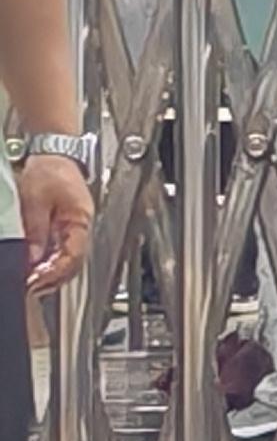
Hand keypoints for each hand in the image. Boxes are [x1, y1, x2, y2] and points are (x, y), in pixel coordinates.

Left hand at [16, 148, 90, 293]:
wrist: (54, 152)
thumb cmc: (49, 170)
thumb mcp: (35, 201)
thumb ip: (36, 231)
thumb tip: (33, 257)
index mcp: (80, 219)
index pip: (72, 256)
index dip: (54, 273)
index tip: (34, 283)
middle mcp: (82, 226)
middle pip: (73, 263)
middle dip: (53, 279)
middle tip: (30, 288)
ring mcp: (75, 226)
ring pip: (69, 259)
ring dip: (52, 273)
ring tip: (32, 281)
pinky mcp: (67, 225)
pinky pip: (62, 250)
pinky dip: (51, 262)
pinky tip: (36, 267)